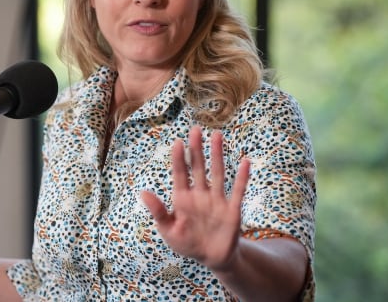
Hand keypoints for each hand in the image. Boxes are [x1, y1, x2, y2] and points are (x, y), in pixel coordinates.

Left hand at [140, 126, 249, 270]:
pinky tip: (244, 162)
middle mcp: (200, 194)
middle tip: (195, 129)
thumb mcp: (168, 230)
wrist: (212, 258)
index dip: (179, 158)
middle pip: (198, 167)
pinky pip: (238, 191)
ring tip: (217, 135)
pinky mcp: (232, 210)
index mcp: (183, 198)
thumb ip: (158, 212)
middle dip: (196, 149)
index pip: (180, 174)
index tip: (178, 142)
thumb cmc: (187, 243)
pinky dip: (241, 178)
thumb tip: (142, 192)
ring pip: (217, 173)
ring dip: (217, 155)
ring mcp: (217, 200)